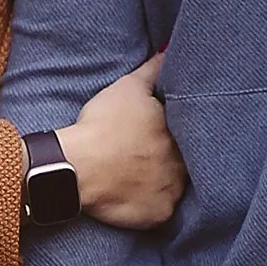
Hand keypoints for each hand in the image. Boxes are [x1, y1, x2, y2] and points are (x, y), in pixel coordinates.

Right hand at [55, 53, 185, 230]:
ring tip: (140, 177)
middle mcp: (184, 165)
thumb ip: (153, 69)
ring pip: (175, 187)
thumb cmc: (102, 124)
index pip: (189, 134)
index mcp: (180, 134)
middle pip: (184, 162)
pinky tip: (135, 196)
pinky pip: (160, 211)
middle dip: (171, 159)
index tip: (157, 134)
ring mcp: (173, 193)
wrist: (77, 167)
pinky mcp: (158, 215)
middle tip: (146, 156)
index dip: (173, 134)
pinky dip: (150, 205)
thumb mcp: (128, 87)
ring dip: (163, 182)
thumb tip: (169, 49)